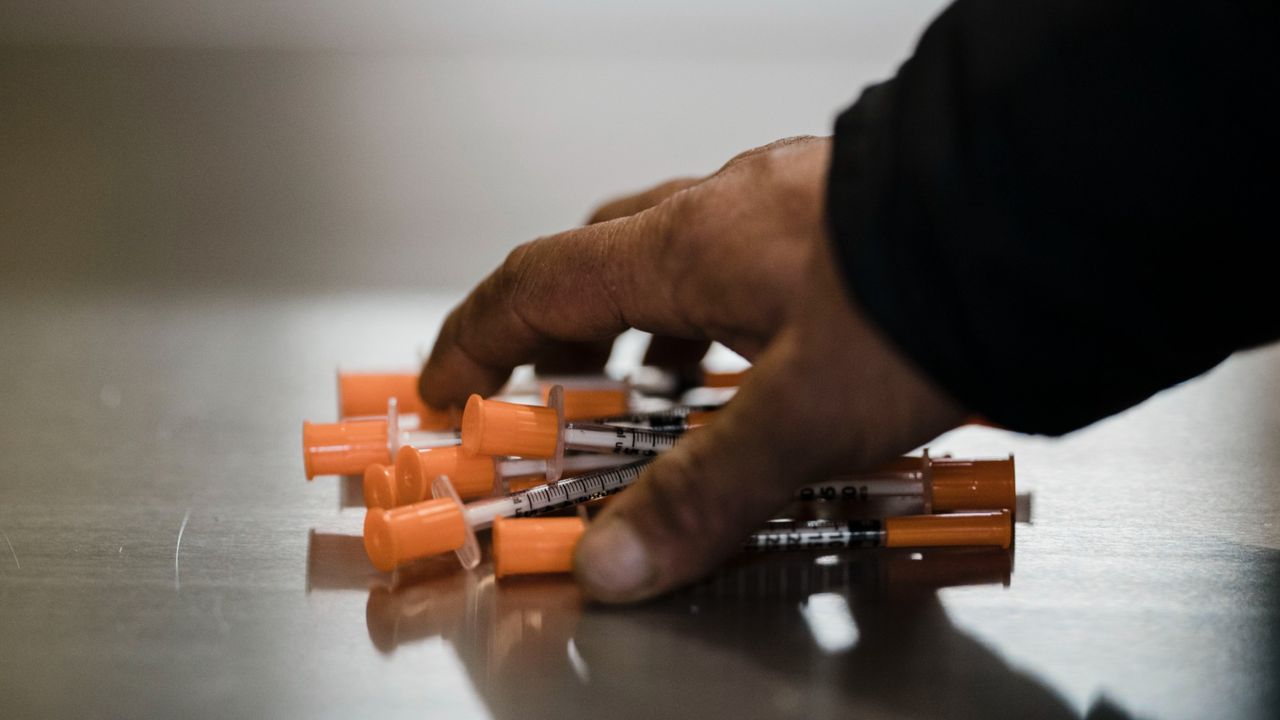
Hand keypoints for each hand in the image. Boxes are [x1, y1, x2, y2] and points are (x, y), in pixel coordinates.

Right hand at [419, 136, 964, 601]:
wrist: (1050, 216)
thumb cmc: (924, 298)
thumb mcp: (801, 418)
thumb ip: (703, 493)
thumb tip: (613, 564)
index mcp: (688, 246)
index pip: (539, 283)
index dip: (478, 336)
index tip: (446, 384)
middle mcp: (727, 209)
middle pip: (600, 264)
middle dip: (560, 335)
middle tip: (553, 397)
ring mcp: (786, 202)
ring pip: (679, 258)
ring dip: (647, 324)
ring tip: (662, 393)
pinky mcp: (840, 218)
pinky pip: (747, 261)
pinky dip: (723, 313)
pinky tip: (762, 356)